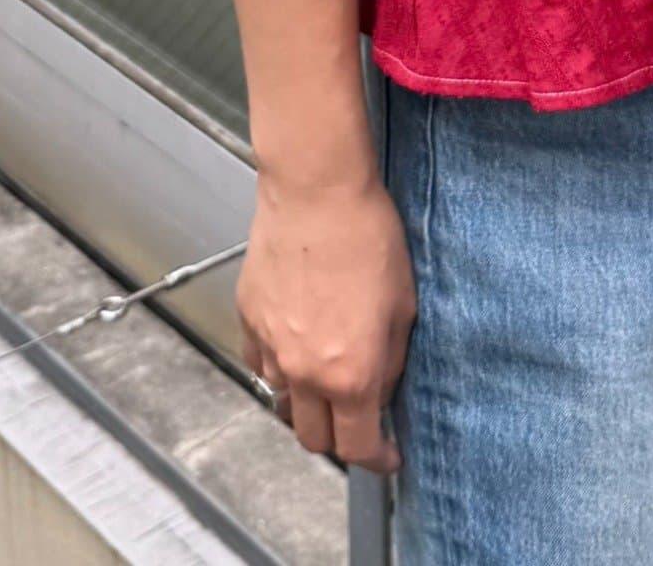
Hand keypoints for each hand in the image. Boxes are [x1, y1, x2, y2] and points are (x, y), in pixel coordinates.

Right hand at [237, 167, 415, 473]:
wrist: (317, 192)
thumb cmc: (367, 236)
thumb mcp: (404, 303)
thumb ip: (391, 358)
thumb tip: (382, 387)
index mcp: (351, 374)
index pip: (358, 447)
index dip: (377, 459)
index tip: (387, 456)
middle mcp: (305, 371)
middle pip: (313, 437)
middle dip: (339, 437)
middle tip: (358, 416)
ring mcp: (270, 348)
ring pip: (284, 401)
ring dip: (306, 401)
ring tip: (327, 373)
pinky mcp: (249, 319)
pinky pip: (260, 362)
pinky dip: (278, 365)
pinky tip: (297, 341)